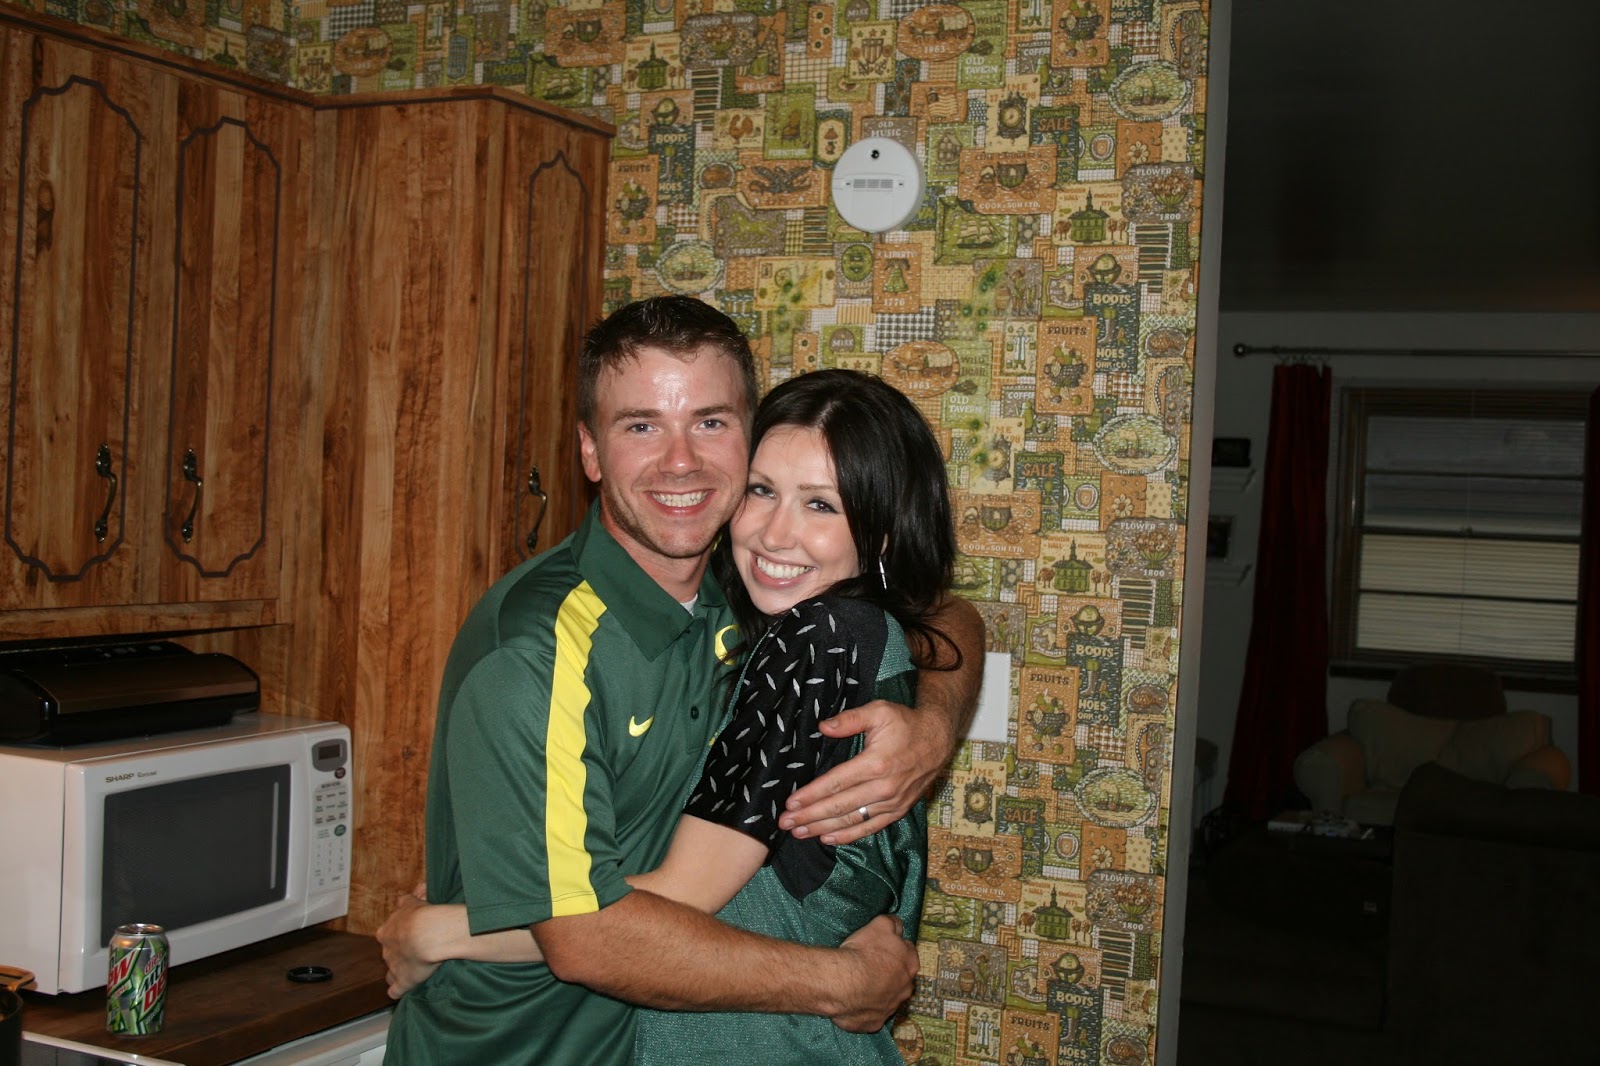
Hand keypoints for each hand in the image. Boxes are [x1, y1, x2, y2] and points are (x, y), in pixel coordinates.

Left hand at [376, 884, 439, 998]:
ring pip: (390, 972)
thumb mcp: (412, 902)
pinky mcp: (403, 981)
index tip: (407, 935)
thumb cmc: (421, 916)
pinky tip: (399, 992)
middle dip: (397, 954)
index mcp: (386, 932)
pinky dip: (397, 991)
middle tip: (412, 951)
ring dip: (396, 973)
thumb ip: (406, 902)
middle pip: (388, 954)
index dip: (396, 935)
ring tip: (408, 972)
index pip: (386, 935)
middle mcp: (386, 950)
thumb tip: (403, 898)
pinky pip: (396, 990)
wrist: (428, 933)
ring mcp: (393, 967)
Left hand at [779, 699, 953, 844]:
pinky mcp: (898, 810)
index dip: (812, 794)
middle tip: (786, 822)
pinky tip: (828, 838)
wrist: (938, 740)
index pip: (836, 783)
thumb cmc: (906, 723)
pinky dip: (849, 835)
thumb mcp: (879, 711)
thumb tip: (824, 727)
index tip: (791, 803)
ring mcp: (892, 802)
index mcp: (876, 763)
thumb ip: (850, 719)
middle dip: (810, 816)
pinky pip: (870, 827)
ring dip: (823, 829)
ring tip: (799, 832)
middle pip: (840, 806)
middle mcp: (884, 787)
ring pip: (852, 820)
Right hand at [829, 915, 917, 1032]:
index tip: (882, 948)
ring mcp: (891, 1007)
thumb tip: (896, 924)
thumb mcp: (880, 925)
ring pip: (887, 997)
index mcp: (910, 963)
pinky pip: (871, 1014)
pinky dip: (865, 1008)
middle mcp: (905, 988)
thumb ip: (892, 923)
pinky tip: (854, 1001)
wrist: (844, 984)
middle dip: (889, 972)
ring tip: (860, 985)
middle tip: (870, 966)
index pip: (907, 951)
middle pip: (900, 977)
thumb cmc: (864, 953)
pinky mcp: (875, 1022)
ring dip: (878, 992)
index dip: (894, 948)